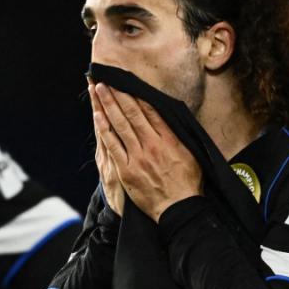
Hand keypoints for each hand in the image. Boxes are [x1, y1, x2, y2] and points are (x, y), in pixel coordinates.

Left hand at [92, 83, 201, 221]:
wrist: (179, 210)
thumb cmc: (188, 183)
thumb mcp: (191, 154)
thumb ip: (178, 135)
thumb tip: (171, 116)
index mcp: (169, 139)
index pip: (150, 110)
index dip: (137, 93)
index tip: (127, 80)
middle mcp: (153, 145)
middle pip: (132, 113)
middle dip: (118, 93)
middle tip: (107, 78)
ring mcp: (138, 157)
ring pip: (120, 125)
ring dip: (108, 105)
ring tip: (99, 89)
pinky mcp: (126, 170)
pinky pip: (112, 145)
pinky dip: (104, 129)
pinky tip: (98, 115)